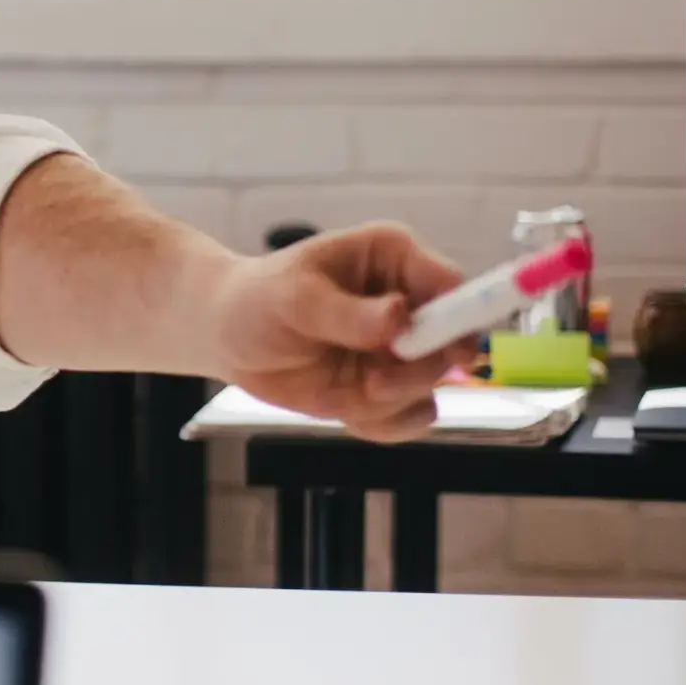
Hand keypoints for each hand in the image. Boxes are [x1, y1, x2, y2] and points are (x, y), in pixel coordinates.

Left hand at [209, 222, 471, 441]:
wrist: (227, 334)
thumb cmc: (259, 298)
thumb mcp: (294, 297)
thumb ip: (347, 312)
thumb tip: (399, 318)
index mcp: (394, 260)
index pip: (453, 286)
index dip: (458, 319)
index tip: (441, 351)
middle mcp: (409, 305)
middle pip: (454, 346)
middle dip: (416, 372)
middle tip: (373, 380)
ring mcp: (399, 352)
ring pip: (432, 390)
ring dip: (391, 402)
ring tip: (346, 392)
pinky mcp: (386, 390)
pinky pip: (408, 419)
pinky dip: (380, 424)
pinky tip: (344, 410)